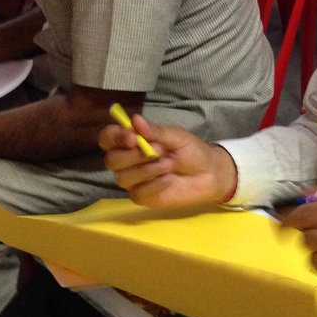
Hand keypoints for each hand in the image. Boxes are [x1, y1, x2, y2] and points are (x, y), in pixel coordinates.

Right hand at [99, 113, 235, 207]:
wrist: (209, 173)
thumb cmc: (190, 150)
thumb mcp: (176, 136)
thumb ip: (154, 131)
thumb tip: (134, 119)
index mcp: (132, 141)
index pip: (107, 138)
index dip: (115, 137)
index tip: (132, 138)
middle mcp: (127, 161)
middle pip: (111, 160)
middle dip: (134, 156)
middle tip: (160, 151)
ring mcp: (133, 180)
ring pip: (123, 178)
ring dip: (147, 170)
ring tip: (169, 164)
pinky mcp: (142, 197)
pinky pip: (137, 193)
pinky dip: (154, 184)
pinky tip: (169, 179)